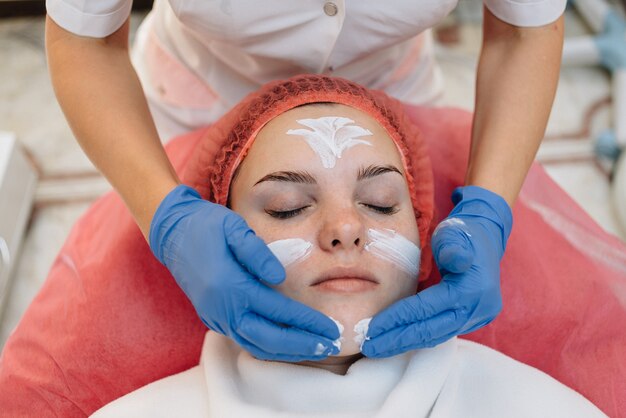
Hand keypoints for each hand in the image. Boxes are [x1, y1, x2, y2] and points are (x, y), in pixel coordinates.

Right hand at [150, 185, 339, 360]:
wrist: (173, 234)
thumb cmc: (207, 226)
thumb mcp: (234, 228)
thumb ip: (257, 253)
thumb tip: (280, 278)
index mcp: (231, 286)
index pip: (278, 311)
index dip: (307, 322)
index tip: (330, 327)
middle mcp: (223, 308)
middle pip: (269, 338)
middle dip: (302, 344)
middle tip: (329, 345)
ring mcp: (216, 316)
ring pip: (255, 345)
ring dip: (286, 352)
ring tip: (313, 350)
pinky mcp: (213, 318)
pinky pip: (243, 340)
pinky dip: (267, 348)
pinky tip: (285, 346)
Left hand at [361, 186, 512, 357]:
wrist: (486, 239)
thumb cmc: (463, 233)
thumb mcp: (456, 233)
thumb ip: (453, 246)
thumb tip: (455, 259)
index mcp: (471, 289)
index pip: (426, 309)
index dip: (397, 319)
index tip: (371, 328)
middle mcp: (476, 309)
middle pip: (429, 331)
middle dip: (397, 340)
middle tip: (368, 346)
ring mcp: (476, 318)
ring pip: (435, 337)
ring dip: (405, 344)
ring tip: (377, 347)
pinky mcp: (470, 321)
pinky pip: (440, 333)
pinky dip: (417, 338)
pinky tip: (397, 341)